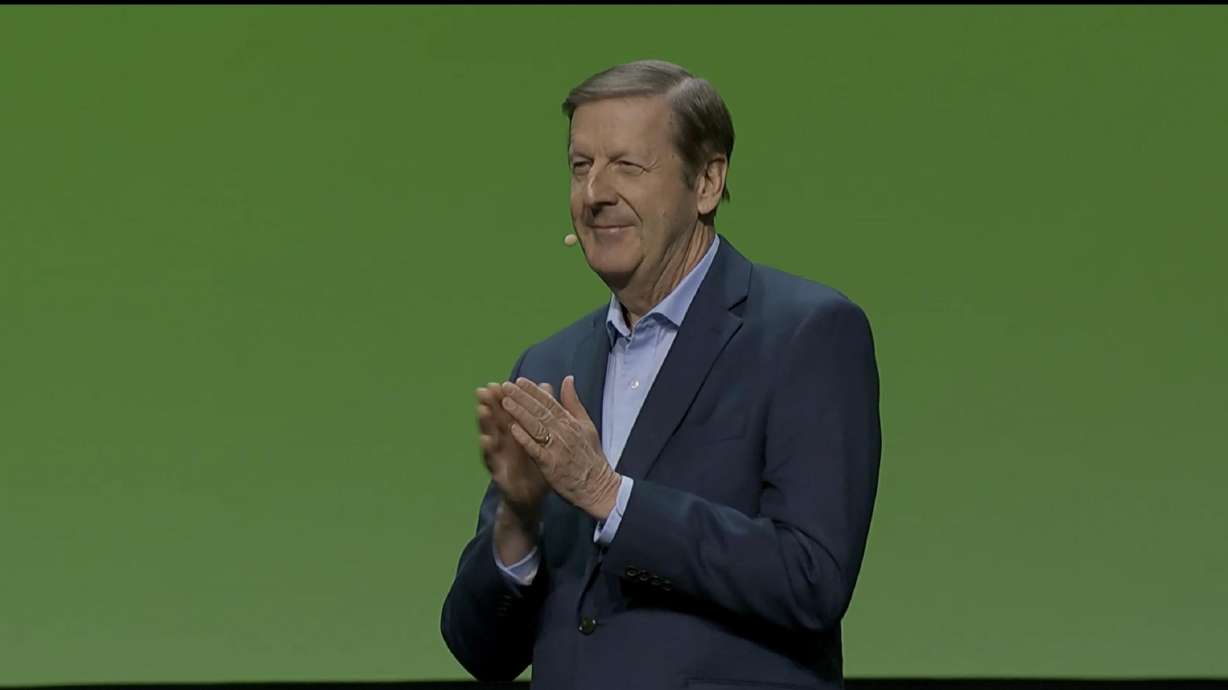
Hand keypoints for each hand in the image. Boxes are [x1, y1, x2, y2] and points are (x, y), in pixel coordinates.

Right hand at [476, 381, 549, 521]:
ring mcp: (500, 456)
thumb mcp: (541, 439)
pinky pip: (492, 460)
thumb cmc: (536, 464)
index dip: (503, 398)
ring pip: (491, 436)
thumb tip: (545, 385)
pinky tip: (487, 440)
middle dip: (489, 405)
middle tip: (483, 390)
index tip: (498, 383)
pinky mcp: (498, 472)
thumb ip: (542, 412)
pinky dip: (488, 450)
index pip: (508, 411)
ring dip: (485, 424)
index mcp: (515, 432)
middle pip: (496, 420)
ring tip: (482, 409)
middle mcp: (504, 442)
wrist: (533, 496)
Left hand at [500, 375, 620, 520]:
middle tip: (506, 386)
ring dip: (520, 413)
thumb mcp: (587, 425)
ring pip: (536, 426)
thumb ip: (574, 403)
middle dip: (522, 397)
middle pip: (540, 411)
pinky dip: (525, 438)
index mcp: (570, 422)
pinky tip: (513, 429)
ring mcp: (557, 448)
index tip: (519, 381)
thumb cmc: (591, 456)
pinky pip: (536, 449)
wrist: (598, 486)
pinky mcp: (551, 464)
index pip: (549, 402)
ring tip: (505, 402)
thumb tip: (568, 379)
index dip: (534, 391)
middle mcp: (563, 431)